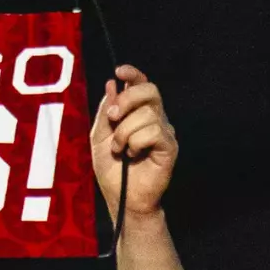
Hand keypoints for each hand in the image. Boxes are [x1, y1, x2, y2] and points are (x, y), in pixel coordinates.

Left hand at [90, 65, 176, 218]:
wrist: (121, 198)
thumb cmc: (112, 170)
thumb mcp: (100, 136)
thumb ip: (106, 111)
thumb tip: (111, 84)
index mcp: (139, 113)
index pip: (142, 85)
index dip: (133, 74)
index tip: (119, 71)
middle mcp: (155, 118)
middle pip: (149, 90)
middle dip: (127, 100)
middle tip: (113, 118)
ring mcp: (164, 132)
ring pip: (146, 114)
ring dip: (124, 132)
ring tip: (121, 149)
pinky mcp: (170, 147)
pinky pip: (153, 131)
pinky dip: (136, 142)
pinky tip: (133, 154)